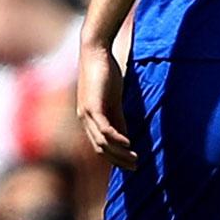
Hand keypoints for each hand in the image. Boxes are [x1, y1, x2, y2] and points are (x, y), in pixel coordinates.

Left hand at [76, 42, 136, 168]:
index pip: (99, 146)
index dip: (114, 158)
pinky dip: (117, 139)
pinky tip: (129, 145)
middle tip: (136, 167)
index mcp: (88, 118)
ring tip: (136, 160)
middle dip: (118, 160)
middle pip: (100, 149)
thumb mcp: (114, 101)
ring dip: (120, 154)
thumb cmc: (105, 74)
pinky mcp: (93, 106)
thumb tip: (125, 138)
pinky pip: (104, 129)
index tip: (130, 165)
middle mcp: (84, 119)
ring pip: (102, 142)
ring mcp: (87, 113)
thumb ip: (118, 118)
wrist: (95, 52)